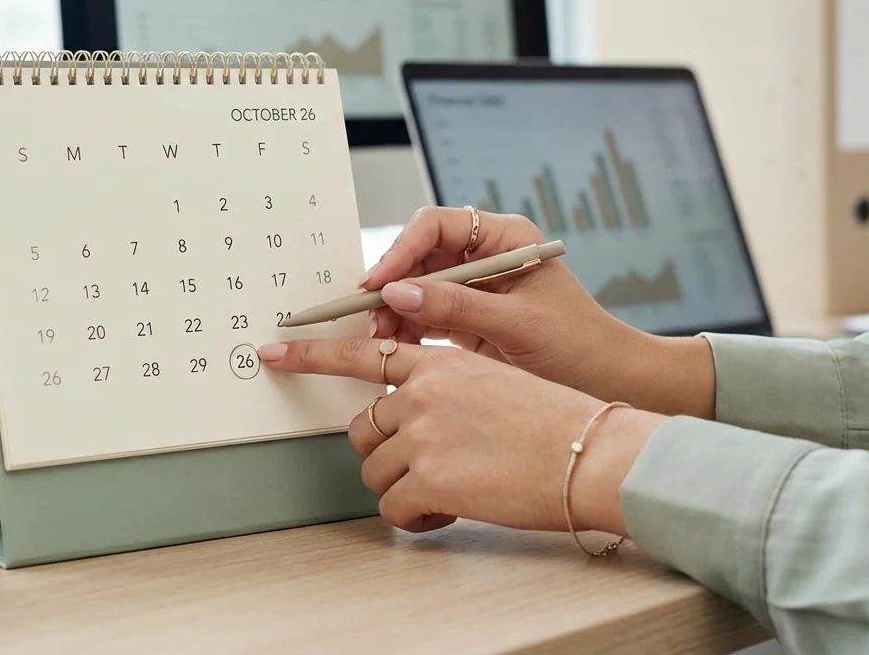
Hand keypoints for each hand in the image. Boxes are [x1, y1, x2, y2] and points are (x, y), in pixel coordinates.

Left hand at [256, 336, 665, 534]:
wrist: (594, 454)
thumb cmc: (558, 424)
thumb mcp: (496, 381)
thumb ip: (446, 387)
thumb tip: (411, 414)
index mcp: (440, 362)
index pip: (362, 351)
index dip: (310, 353)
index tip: (274, 351)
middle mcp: (423, 391)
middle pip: (364, 429)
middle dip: (388, 455)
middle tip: (431, 467)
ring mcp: (422, 433)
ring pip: (375, 472)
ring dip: (407, 488)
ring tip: (455, 488)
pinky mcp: (428, 476)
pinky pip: (394, 507)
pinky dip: (418, 517)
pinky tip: (455, 509)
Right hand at [361, 207, 714, 418]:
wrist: (612, 385)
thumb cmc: (581, 346)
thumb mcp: (517, 324)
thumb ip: (455, 306)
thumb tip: (398, 293)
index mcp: (506, 238)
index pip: (437, 226)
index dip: (401, 251)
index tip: (378, 283)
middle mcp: (487, 256)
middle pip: (419, 256)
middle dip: (391, 286)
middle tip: (368, 318)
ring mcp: (476, 288)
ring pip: (416, 287)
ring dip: (393, 312)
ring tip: (379, 341)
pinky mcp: (468, 319)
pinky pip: (424, 317)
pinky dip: (405, 333)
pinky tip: (394, 351)